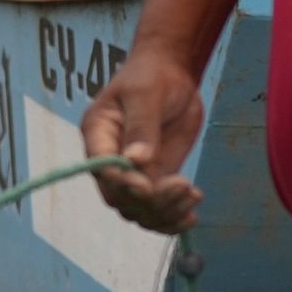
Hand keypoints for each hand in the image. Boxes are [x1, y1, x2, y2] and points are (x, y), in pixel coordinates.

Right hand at [80, 46, 204, 231]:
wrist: (171, 72)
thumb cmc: (152, 75)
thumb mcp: (146, 94)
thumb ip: (141, 127)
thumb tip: (137, 161)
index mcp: (98, 135)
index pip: (101, 170)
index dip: (122, 183)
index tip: (148, 186)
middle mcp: (110, 159)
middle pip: (120, 198)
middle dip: (150, 201)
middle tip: (182, 185)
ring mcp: (132, 171)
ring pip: (139, 211)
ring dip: (165, 213)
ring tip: (193, 194)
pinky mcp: (155, 177)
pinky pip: (157, 210)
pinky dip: (172, 219)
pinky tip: (191, 217)